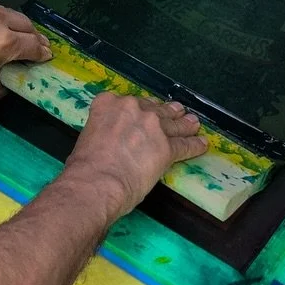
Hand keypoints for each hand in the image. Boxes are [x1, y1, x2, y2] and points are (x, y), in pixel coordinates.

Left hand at [0, 0, 51, 100]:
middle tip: (35, 46)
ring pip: (8, 13)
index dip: (42, 53)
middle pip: (27, 25)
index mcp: (5, 42)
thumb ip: (2, 86)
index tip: (46, 56)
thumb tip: (9, 80)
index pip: (34, 46)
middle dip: (33, 37)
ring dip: (13, 25)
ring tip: (11, 36)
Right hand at [61, 95, 207, 219]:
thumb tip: (108, 144)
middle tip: (176, 111)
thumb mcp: (88, 137)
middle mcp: (133, 109)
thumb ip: (103, 133)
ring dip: (185, 124)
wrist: (97, 182)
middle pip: (154, 109)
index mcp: (108, 104)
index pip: (127, 102)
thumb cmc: (84, 166)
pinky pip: (184, 145)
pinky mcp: (168, 147)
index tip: (142, 111)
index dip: (137, 108)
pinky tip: (201, 144)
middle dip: (165, 111)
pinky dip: (194, 145)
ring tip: (193, 123)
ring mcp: (153, 127)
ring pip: (173, 124)